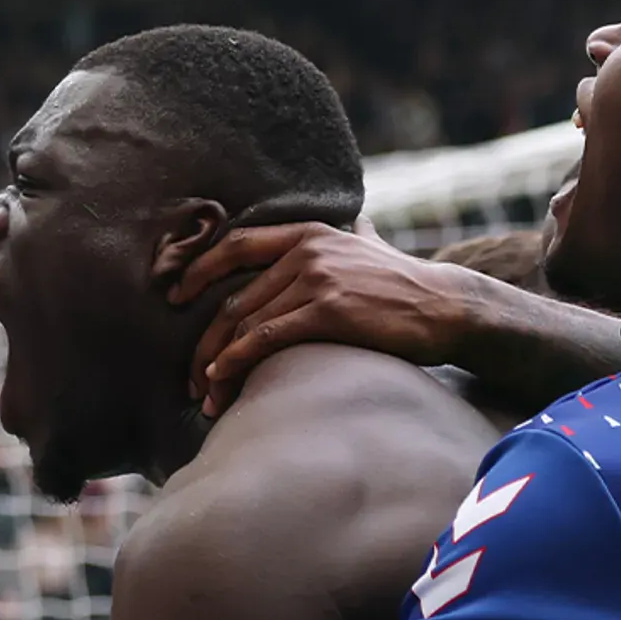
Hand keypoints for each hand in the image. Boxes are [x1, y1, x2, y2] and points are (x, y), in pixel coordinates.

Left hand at [169, 223, 482, 415]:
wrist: (446, 307)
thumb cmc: (407, 286)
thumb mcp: (377, 248)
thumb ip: (360, 235)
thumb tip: (363, 222)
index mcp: (309, 233)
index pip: (235, 245)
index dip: (198, 270)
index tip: (174, 296)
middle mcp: (307, 250)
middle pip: (233, 297)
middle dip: (204, 342)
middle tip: (189, 376)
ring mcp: (317, 278)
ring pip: (245, 322)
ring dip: (217, 364)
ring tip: (205, 396)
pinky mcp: (328, 309)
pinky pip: (267, 336)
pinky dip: (238, 361)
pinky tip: (224, 383)